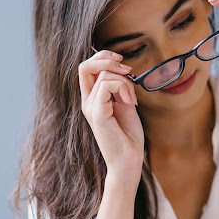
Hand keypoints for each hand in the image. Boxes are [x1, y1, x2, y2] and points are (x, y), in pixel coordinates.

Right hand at [79, 50, 143, 176]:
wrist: (129, 160)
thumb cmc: (129, 137)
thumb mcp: (126, 105)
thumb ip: (121, 87)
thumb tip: (122, 68)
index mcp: (93, 99)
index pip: (88, 68)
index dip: (103, 57)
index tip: (123, 63)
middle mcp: (88, 102)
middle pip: (85, 65)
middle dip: (108, 59)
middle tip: (127, 70)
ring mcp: (90, 107)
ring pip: (102, 74)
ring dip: (124, 81)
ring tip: (132, 99)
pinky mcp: (97, 113)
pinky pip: (106, 85)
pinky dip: (123, 88)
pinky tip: (130, 102)